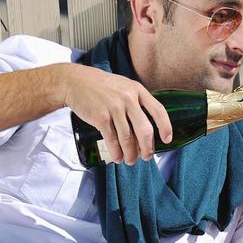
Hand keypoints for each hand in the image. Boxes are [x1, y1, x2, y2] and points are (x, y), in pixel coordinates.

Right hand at [56, 65, 172, 164]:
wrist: (75, 81)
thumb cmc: (101, 86)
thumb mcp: (124, 86)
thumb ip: (136, 101)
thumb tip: (145, 129)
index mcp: (138, 90)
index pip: (158, 110)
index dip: (165, 127)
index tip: (167, 139)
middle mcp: (128, 98)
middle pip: (145, 130)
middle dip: (147, 148)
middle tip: (146, 157)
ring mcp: (114, 108)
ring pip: (128, 138)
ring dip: (130, 153)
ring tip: (130, 160)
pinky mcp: (100, 117)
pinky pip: (112, 139)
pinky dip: (116, 151)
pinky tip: (117, 157)